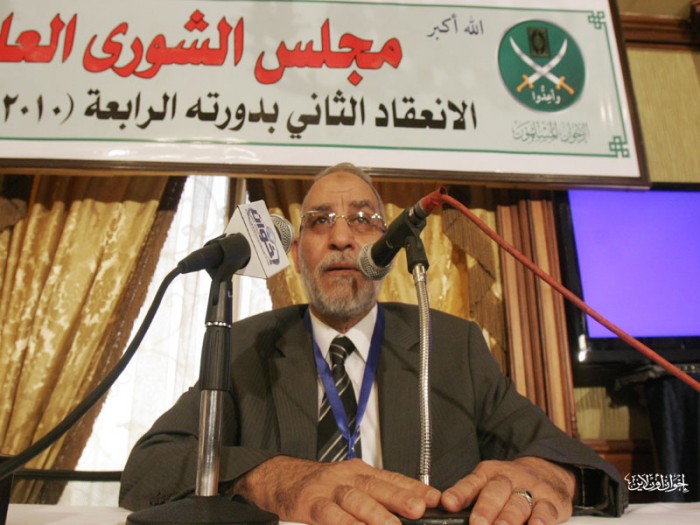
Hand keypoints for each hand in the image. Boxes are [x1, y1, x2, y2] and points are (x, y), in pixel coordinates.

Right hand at [233, 456, 441, 524]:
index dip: (413, 487)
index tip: (434, 499)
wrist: (283, 478)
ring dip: (374, 514)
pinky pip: (329, 515)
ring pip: (355, 500)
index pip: (392, 477)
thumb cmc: (323, 486)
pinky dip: (343, 523)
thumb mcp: (352, 484)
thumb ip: (378, 495)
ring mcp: (328, 490)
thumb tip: (413, 507)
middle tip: (417, 510)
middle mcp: (347, 477)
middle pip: (376, 486)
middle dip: (399, 498)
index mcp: (361, 472)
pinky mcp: (310, 504)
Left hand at [440, 457, 575, 524]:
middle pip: (495, 491)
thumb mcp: (488, 483)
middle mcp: (509, 478)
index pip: (471, 482)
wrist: (547, 471)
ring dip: (509, 519)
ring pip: (519, 503)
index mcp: (488, 473)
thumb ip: (470, 498)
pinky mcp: (552, 501)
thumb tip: (449, 512)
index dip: (459, 494)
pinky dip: (541, 520)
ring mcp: (531, 489)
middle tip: (477, 524)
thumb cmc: (510, 485)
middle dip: (486, 509)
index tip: (448, 503)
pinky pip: (546, 510)